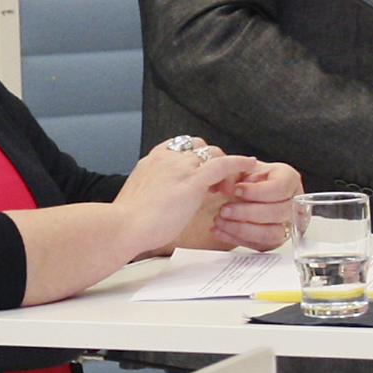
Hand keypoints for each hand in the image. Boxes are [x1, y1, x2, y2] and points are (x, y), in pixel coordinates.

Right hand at [112, 141, 252, 258]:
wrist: (124, 225)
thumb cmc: (127, 220)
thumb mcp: (138, 198)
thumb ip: (152, 192)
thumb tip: (156, 202)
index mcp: (152, 161)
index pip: (179, 147)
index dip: (193, 158)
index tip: (198, 172)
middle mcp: (167, 158)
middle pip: (198, 146)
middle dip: (210, 160)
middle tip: (215, 184)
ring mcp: (181, 167)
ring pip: (212, 153)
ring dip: (224, 167)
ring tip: (227, 188)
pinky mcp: (193, 180)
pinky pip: (222, 164)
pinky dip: (238, 163)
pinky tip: (248, 166)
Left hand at [205, 159, 302, 252]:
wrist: (233, 193)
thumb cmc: (239, 178)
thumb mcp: (235, 168)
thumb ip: (231, 170)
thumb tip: (231, 187)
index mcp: (287, 178)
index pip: (281, 188)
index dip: (258, 192)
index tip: (236, 191)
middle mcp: (292, 201)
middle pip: (280, 212)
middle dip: (248, 213)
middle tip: (224, 209)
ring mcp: (286, 222)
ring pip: (273, 234)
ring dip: (243, 229)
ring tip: (220, 221)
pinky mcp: (274, 240)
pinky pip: (261, 246)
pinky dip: (238, 239)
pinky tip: (221, 230)